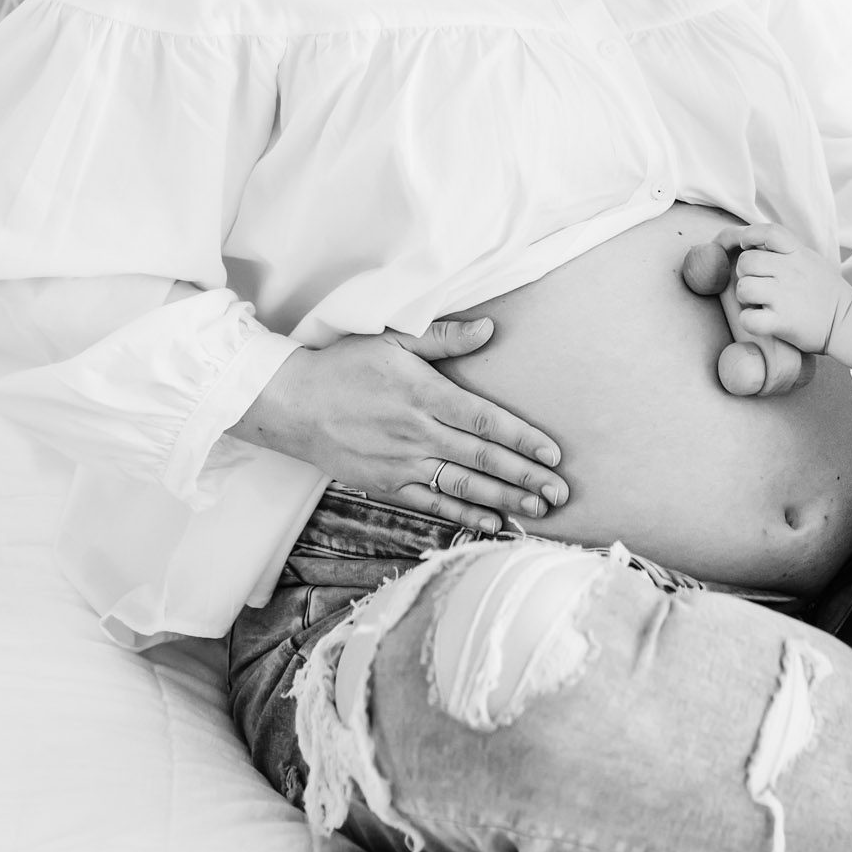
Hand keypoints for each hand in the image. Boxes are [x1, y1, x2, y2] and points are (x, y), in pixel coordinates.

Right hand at [232, 318, 567, 533]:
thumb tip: (489, 328)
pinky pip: (433, 503)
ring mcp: (402, 463)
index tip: (553, 454)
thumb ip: (443, 338)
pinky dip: (464, 515)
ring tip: (539, 511)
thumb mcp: (393, 338)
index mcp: (425, 394)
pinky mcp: (387, 483)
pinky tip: (494, 523)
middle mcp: (418, 433)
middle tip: (560, 493)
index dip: (523, 439)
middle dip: (526, 478)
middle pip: (483, 460)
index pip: (487, 420)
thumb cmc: (344, 366)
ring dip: (505, 500)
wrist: (291, 404)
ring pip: (464, 486)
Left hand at [721, 221, 851, 356]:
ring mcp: (785, 297)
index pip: (768, 232)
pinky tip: (761, 320)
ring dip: (745, 297)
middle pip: (747, 260)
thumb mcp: (811, 260)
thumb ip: (787, 251)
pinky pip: (749, 318)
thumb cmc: (827, 292)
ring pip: (744, 288)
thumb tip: (758, 242)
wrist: (848, 321)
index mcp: (798, 254)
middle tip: (755, 283)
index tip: (748, 246)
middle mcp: (791, 271)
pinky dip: (750, 321)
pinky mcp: (782, 322)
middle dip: (744, 273)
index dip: (750, 235)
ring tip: (758, 302)